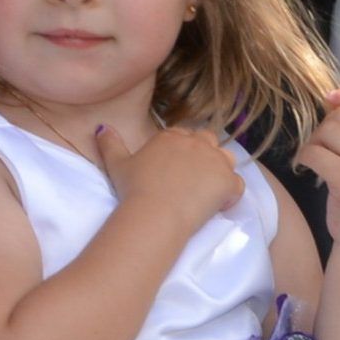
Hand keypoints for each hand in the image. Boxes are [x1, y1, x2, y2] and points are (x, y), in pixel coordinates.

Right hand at [100, 122, 249, 231]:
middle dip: (204, 155)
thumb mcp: (116, 164)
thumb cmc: (134, 189)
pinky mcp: (228, 181)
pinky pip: (238, 185)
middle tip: (193, 179)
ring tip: (208, 190)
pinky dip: (231, 195)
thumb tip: (102, 127)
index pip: (183, 135)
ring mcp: (215, 161)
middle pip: (207, 141)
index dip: (182, 151)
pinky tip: (217, 206)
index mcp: (171, 137)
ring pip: (227, 159)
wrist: (155, 212)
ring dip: (221, 171)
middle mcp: (195, 143)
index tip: (176, 169)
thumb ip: (110, 144)